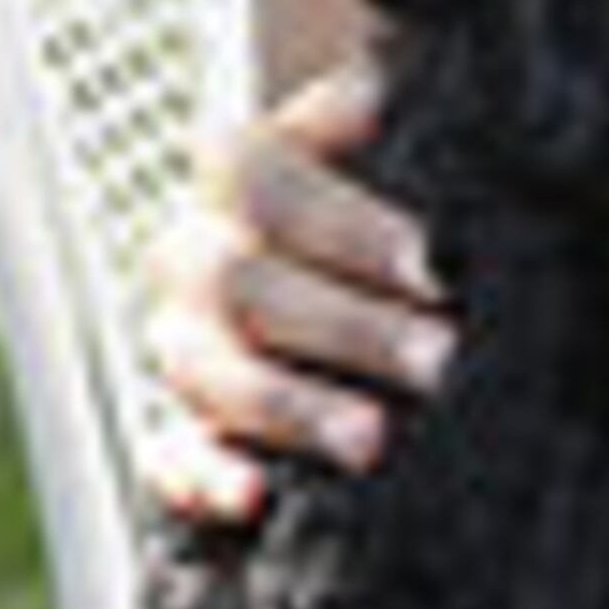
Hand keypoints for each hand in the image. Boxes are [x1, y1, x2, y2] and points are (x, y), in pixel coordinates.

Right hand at [143, 67, 450, 516]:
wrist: (381, 276)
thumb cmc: (411, 202)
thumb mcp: (415, 151)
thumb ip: (415, 126)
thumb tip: (417, 109)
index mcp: (236, 171)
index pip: (264, 181)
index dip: (346, 222)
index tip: (440, 263)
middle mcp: (197, 254)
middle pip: (240, 282)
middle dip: (349, 327)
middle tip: (442, 361)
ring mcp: (183, 344)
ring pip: (205, 372)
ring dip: (290, 407)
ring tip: (374, 441)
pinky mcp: (183, 427)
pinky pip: (166, 455)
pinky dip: (199, 478)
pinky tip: (253, 499)